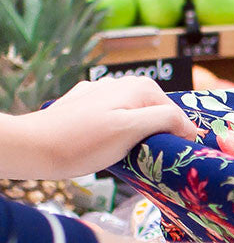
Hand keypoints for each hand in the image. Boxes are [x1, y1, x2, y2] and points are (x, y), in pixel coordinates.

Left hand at [20, 76, 197, 177]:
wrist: (35, 147)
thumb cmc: (84, 142)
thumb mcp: (132, 131)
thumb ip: (165, 121)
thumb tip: (190, 126)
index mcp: (141, 88)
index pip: (179, 117)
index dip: (178, 140)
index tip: (169, 159)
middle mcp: (124, 83)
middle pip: (158, 115)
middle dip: (157, 136)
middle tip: (146, 159)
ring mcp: (103, 92)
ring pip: (137, 116)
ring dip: (138, 136)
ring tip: (125, 153)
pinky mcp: (86, 104)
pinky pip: (115, 118)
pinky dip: (118, 132)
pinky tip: (106, 144)